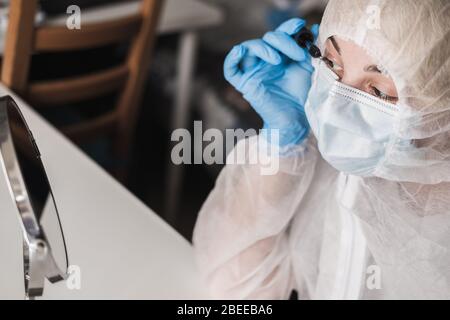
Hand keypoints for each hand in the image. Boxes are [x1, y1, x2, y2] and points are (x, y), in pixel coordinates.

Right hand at [224, 18, 318, 146]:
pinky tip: (240, 51)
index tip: (300, 26)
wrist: (296, 117)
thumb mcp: (307, 68)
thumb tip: (312, 29)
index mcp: (280, 54)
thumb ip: (308, 49)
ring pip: (249, 48)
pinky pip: (230, 69)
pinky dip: (232, 58)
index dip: (288, 27)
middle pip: (266, 39)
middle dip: (283, 41)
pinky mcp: (244, 84)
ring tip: (278, 60)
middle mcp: (265, 61)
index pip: (280, 34)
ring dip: (263, 48)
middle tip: (299, 53)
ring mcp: (253, 71)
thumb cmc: (301, 95)